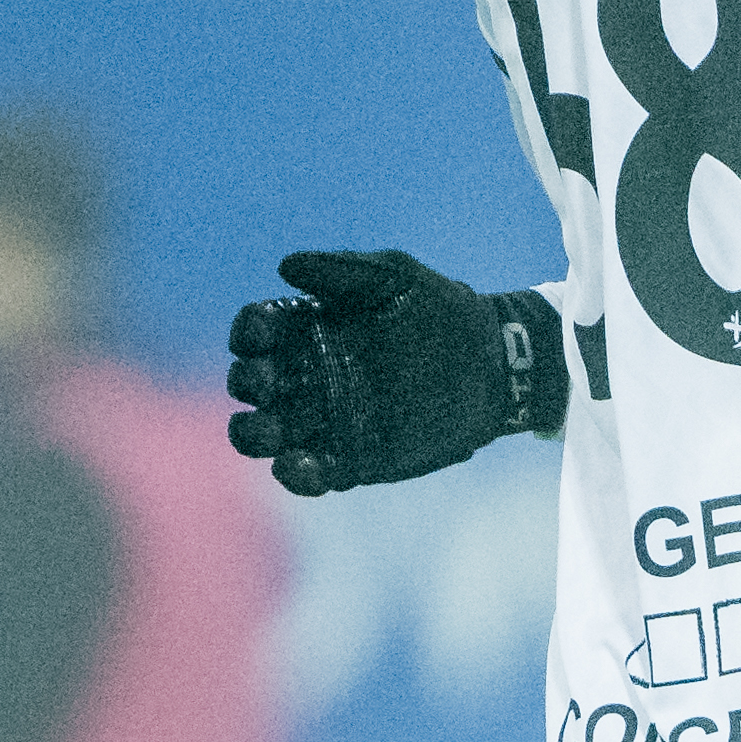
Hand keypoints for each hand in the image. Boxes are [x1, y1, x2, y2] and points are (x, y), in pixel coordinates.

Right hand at [227, 247, 547, 493]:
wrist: (493, 361)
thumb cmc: (441, 309)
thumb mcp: (394, 277)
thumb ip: (342, 270)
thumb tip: (287, 266)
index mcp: (307, 328)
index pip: (257, 330)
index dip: (248, 332)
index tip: (260, 332)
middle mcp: (307, 373)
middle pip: (251, 383)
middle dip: (247, 381)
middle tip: (266, 380)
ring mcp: (325, 418)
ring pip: (267, 432)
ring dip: (255, 433)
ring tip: (270, 431)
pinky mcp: (350, 458)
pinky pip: (309, 472)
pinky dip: (295, 475)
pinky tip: (299, 465)